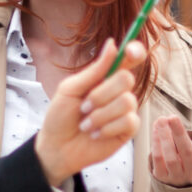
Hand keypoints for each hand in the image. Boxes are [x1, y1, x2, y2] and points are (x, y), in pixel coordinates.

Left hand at [34, 40, 145, 187]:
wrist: (57, 147)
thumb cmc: (60, 117)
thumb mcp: (70, 89)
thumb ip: (94, 70)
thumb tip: (112, 44)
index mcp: (105, 77)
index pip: (128, 59)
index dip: (134, 51)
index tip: (130, 51)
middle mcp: (118, 92)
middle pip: (126, 79)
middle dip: (101, 94)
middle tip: (84, 106)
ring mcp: (125, 111)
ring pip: (126, 102)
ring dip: (100, 115)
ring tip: (86, 125)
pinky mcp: (128, 130)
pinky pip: (129, 121)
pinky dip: (107, 129)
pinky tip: (96, 134)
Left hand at [150, 118, 191, 186]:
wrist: (182, 175)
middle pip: (186, 153)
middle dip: (179, 134)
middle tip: (173, 117)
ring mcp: (177, 177)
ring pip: (170, 157)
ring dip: (164, 137)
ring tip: (161, 120)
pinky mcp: (162, 176)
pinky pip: (158, 159)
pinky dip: (156, 143)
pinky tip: (156, 129)